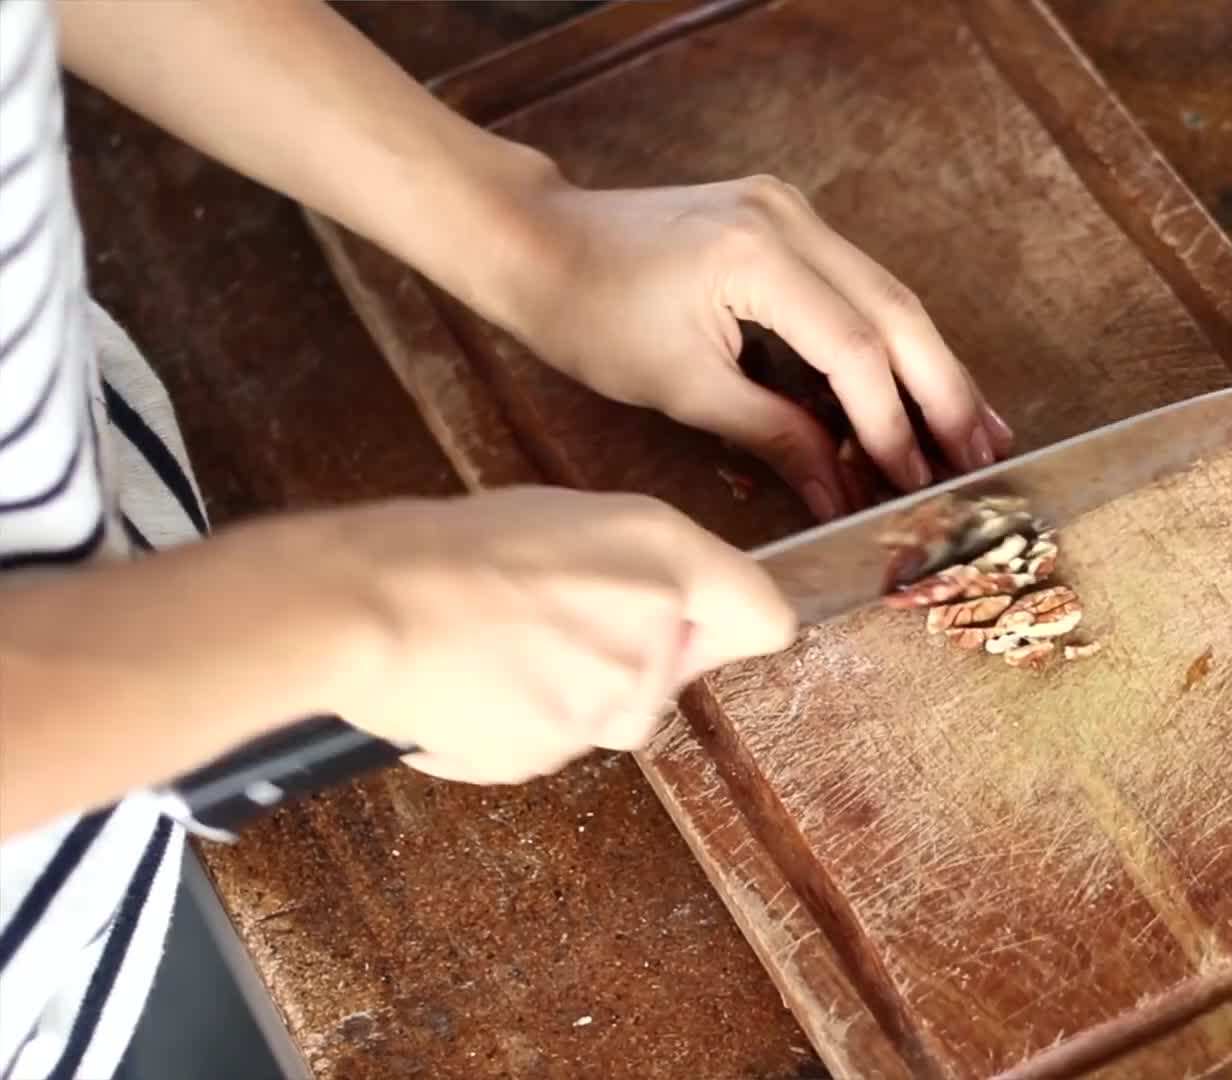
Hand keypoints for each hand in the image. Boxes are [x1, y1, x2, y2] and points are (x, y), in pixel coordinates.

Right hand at [323, 486, 794, 782]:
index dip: (733, 623)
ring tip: (500, 648)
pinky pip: (551, 745)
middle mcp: (652, 635)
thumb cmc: (452, 549)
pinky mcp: (553, 755)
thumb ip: (648, 565)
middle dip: (627, 659)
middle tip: (549, 621)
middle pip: (672, 678)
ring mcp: (604, 704)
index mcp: (664, 560)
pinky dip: (518, 724)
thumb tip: (680, 610)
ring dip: (569, 695)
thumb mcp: (573, 518)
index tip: (708, 626)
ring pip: (609, 715)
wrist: (364, 607)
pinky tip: (474, 682)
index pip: (765, 619)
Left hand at [496, 175, 1015, 520]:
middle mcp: (788, 217)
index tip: (912, 484)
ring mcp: (792, 210)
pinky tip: (926, 381)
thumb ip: (774, 436)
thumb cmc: (589, 315)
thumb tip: (841, 493)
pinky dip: (893, 341)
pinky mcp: (786, 219)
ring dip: (933, 368)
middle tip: (984, 458)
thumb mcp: (682, 389)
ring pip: (890, 295)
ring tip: (979, 430)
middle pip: (897, 312)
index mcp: (756, 254)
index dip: (889, 425)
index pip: (853, 350)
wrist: (538, 242)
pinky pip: (859, 285)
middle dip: (943, 393)